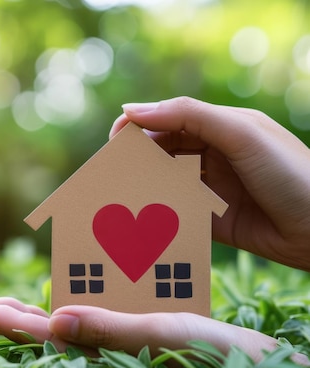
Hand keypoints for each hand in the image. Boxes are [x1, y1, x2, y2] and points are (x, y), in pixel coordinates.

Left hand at [0, 297, 307, 364]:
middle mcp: (113, 358)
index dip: (19, 328)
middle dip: (26, 323)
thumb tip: (55, 321)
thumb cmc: (219, 355)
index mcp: (110, 359)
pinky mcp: (147, 341)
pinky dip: (91, 306)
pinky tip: (84, 296)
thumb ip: (109, 330)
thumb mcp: (162, 335)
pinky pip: (110, 322)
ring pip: (81, 330)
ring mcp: (129, 351)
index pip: (52, 344)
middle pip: (59, 338)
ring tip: (28, 304)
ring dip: (53, 314)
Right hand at [110, 97, 309, 270]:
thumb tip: (131, 110)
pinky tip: (143, 220)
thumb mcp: (241, 134)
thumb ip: (188, 115)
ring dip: (144, 187)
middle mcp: (214, 155)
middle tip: (113, 172)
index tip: (114, 140)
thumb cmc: (292, 174)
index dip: (139, 126)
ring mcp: (213, 188)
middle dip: (137, 158)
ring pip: (166, 182)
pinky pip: (177, 213)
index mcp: (222, 127)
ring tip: (122, 196)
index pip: (169, 119)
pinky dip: (159, 215)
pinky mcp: (212, 220)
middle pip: (163, 151)